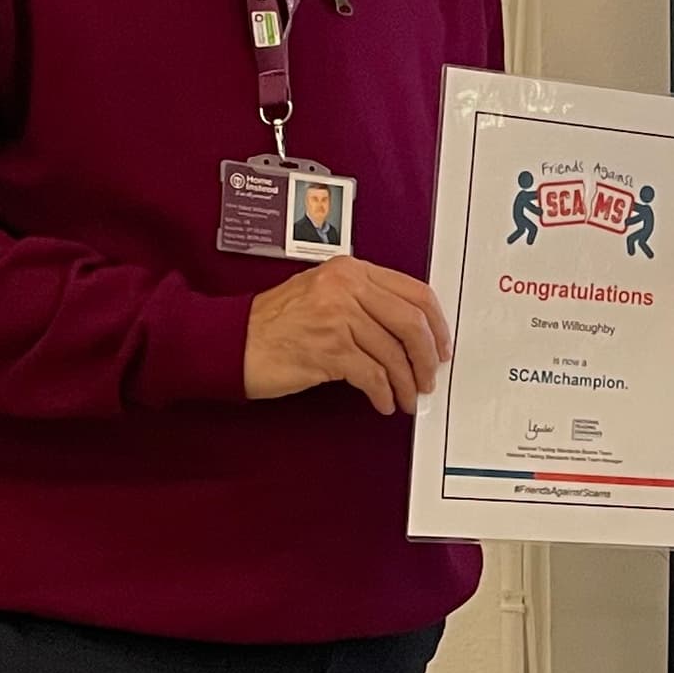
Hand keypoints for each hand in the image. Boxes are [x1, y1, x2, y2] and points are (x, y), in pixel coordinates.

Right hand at [244, 260, 448, 412]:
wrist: (231, 340)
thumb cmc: (274, 322)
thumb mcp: (323, 293)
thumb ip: (364, 300)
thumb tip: (410, 330)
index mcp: (350, 270)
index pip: (415, 291)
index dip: (437, 324)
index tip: (442, 346)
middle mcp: (346, 287)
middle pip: (412, 323)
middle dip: (428, 357)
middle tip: (428, 378)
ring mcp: (337, 317)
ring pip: (394, 354)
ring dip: (406, 383)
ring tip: (405, 398)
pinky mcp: (328, 349)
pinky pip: (373, 376)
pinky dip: (384, 394)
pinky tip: (383, 402)